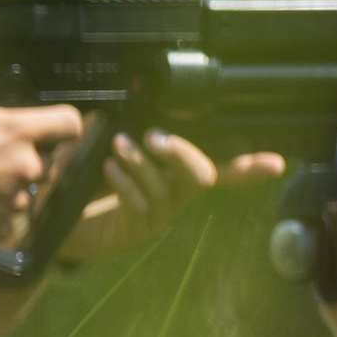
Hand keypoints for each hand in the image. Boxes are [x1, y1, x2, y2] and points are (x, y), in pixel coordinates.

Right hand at [0, 103, 84, 254]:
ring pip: (24, 196)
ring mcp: (13, 198)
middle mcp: (24, 164)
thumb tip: (22, 132)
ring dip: (6, 196)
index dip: (64, 130)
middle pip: (46, 166)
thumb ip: (6, 127)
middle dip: (25, 168)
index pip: (69, 124)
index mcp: (17, 131)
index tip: (55, 137)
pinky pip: (5, 223)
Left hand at [58, 132, 283, 262]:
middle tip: (155, 137)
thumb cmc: (87, 181)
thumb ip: (123, 132)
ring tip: (119, 145)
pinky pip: (140, 202)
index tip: (277, 163)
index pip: (223, 170)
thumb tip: (128, 106)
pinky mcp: (136, 230)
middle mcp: (177, 196)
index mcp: (177, 175)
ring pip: (166, 187)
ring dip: (142, 162)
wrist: (59, 221)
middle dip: (182, 153)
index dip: (250, 167)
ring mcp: (159, 216)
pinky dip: (127, 182)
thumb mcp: (108, 150)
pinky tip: (111, 168)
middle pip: (202, 175)